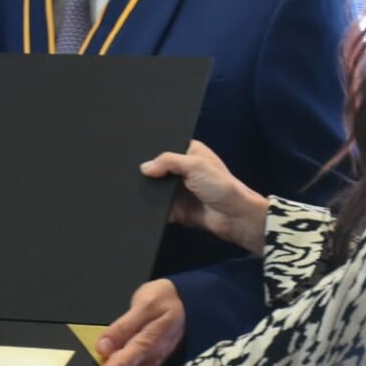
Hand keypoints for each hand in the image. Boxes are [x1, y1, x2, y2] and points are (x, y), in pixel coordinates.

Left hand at [86, 280, 183, 365]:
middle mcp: (149, 361)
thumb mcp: (145, 304)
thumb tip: (102, 348)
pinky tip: (133, 336)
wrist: (189, 302)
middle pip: (117, 365)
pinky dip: (125, 351)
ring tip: (134, 325)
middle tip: (125, 324)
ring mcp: (151, 364)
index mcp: (146, 345)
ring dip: (119, 350)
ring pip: (122, 363)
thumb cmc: (167, 300)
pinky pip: (129, 361)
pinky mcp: (151, 365)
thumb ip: (123, 327)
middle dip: (109, 354)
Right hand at [141, 140, 268, 254]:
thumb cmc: (223, 186)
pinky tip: (141, 205)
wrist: (234, 218)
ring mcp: (178, 190)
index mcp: (190, 153)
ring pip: (155, 188)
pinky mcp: (175, 209)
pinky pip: (158, 207)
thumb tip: (144, 168)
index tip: (136, 151)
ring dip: (148, 191)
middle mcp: (182, 170)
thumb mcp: (196, 165)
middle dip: (147, 173)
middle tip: (131, 172)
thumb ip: (169, 161)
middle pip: (157, 169)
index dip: (152, 150)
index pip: (165, 147)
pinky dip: (151, 208)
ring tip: (131, 188)